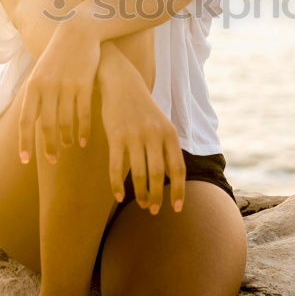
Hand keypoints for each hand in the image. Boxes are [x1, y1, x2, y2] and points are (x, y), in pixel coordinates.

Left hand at [17, 19, 100, 164]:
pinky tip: (84, 140)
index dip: (25, 142)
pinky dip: (83, 130)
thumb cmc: (57, 57)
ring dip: (67, 138)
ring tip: (69, 146)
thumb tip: (31, 124)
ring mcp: (67, 86)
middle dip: (48, 146)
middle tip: (52, 160)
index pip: (26, 120)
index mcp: (33, 87)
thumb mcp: (41, 74)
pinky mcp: (84, 84)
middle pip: (46, 125)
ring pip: (65, 121)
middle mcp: (48, 88)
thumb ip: (36, 97)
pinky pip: (83, 113)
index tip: (25, 160)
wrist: (77, 33)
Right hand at [100, 70, 186, 214]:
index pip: (178, 168)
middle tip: (153, 210)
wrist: (122, 84)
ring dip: (140, 194)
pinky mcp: (116, 136)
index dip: (178, 190)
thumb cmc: (143, 110)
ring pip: (139, 174)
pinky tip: (118, 197)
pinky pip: (117, 167)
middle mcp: (155, 135)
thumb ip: (167, 147)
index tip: (176, 208)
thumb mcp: (161, 124)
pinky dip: (117, 185)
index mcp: (170, 134)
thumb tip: (171, 178)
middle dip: (157, 197)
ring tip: (140, 204)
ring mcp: (135, 135)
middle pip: (158, 175)